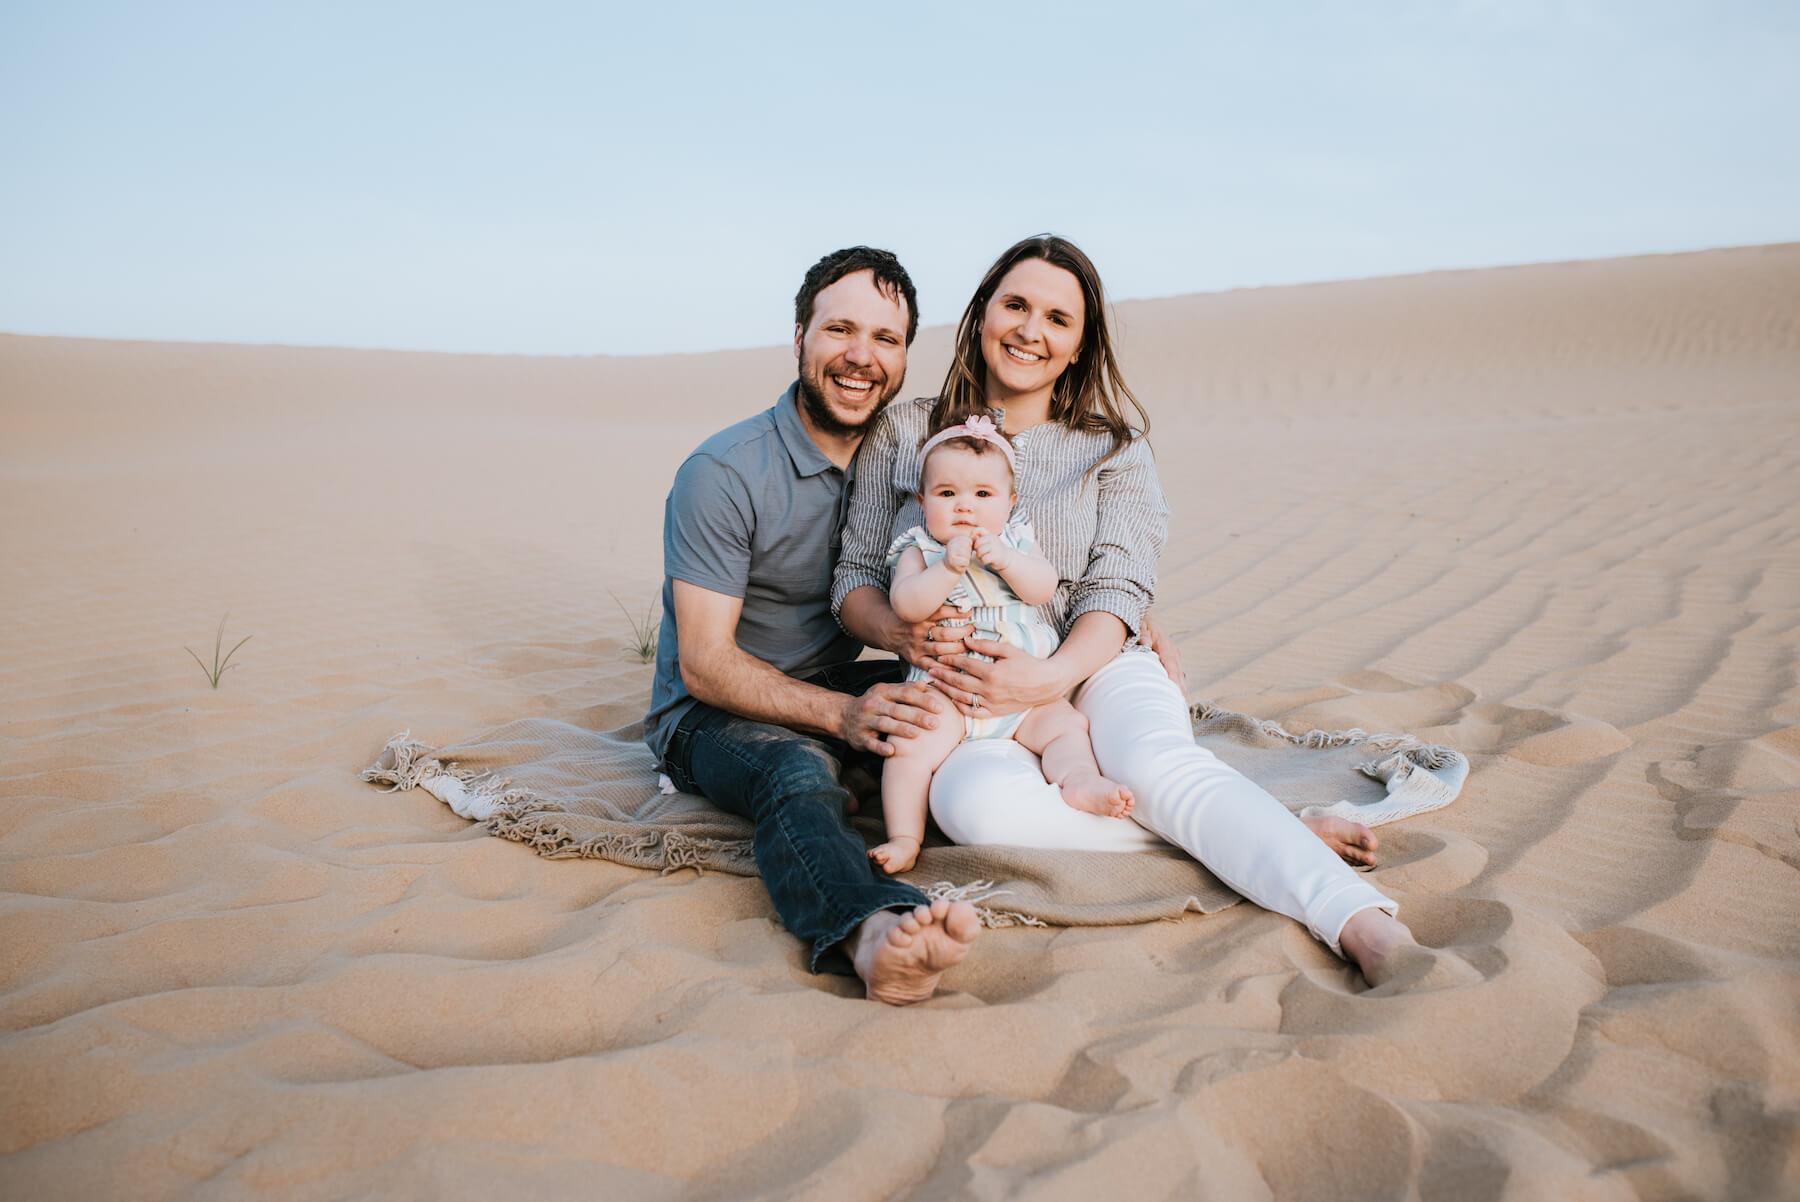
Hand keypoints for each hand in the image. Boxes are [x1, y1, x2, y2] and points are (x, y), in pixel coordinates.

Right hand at [838, 681, 949, 756]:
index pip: (905, 693)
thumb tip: (926, 684)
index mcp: (882, 692)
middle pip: (897, 709)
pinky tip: (892, 750)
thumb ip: (906, 689)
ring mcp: (864, 721)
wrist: (843, 716)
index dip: (923, 700)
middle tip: (935, 723)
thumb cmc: (874, 704)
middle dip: (916, 716)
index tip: (939, 708)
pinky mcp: (859, 737)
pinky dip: (880, 747)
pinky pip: (870, 742)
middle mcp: (873, 704)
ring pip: (884, 724)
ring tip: (917, 734)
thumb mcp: (887, 693)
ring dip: (900, 729)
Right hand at [898, 603, 972, 671]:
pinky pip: (932, 665)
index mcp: (920, 616)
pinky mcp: (915, 659)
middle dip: (962, 632)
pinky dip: (945, 667)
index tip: (970, 612)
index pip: (942, 612)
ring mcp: (916, 646)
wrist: (889, 630)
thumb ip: (938, 607)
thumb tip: (964, 605)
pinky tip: (957, 665)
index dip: (958, 612)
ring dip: (958, 649)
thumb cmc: (912, 618)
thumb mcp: (921, 607)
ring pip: (940, 650)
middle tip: (972, 630)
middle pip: (945, 634)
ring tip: (968, 645)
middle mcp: (918, 631)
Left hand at [927, 638, 1072, 716]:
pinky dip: (960, 707)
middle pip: (958, 682)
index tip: (940, 656)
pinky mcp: (995, 712)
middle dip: (942, 674)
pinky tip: (952, 700)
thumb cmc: (1028, 663)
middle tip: (930, 669)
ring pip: (962, 698)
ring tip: (935, 683)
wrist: (1046, 684)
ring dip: (946, 690)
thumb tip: (966, 640)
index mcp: (992, 672)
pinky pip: (973, 712)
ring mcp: (992, 703)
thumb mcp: (1009, 649)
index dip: (950, 659)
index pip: (964, 664)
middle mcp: (990, 690)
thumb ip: (986, 645)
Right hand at [941, 534, 972, 572]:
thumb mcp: (964, 546)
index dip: (970, 546)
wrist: (949, 567)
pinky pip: (966, 561)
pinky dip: (966, 564)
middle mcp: (951, 546)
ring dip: (967, 558)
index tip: (965, 549)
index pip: (968, 540)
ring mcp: (951, 554)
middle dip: (969, 552)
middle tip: (964, 555)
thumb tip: (976, 536)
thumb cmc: (959, 556)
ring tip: (962, 559)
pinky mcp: (953, 562)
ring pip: (967, 554)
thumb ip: (970, 541)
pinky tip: (961, 564)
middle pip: (968, 547)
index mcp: (953, 540)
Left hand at [972, 530, 1013, 571]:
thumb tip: (968, 539)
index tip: (972, 540)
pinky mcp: (996, 556)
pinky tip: (986, 560)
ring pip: (980, 551)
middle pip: (978, 542)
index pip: (979, 529)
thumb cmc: (994, 550)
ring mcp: (995, 547)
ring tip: (982, 556)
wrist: (1007, 558)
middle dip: (976, 548)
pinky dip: (983, 561)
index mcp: (990, 534)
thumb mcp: (988, 542)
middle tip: (979, 552)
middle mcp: (993, 539)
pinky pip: (984, 559)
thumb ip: (979, 539)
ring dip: (979, 556)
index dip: (973, 533)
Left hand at [1139, 611, 1186, 696]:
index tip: (1174, 686)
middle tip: (1178, 704)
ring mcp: (1174, 660)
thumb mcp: (1140, 625)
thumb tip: (1147, 642)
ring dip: (1180, 691)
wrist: (1146, 621)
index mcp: (1166, 644)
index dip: (1173, 674)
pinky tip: (1176, 701)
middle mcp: (1173, 653)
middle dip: (1179, 688)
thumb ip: (1143, 633)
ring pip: (1179, 677)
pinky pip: (1176, 678)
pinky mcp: (1171, 665)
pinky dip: (1177, 689)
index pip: (1171, 662)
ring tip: (1179, 707)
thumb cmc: (1142, 625)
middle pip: (1178, 673)